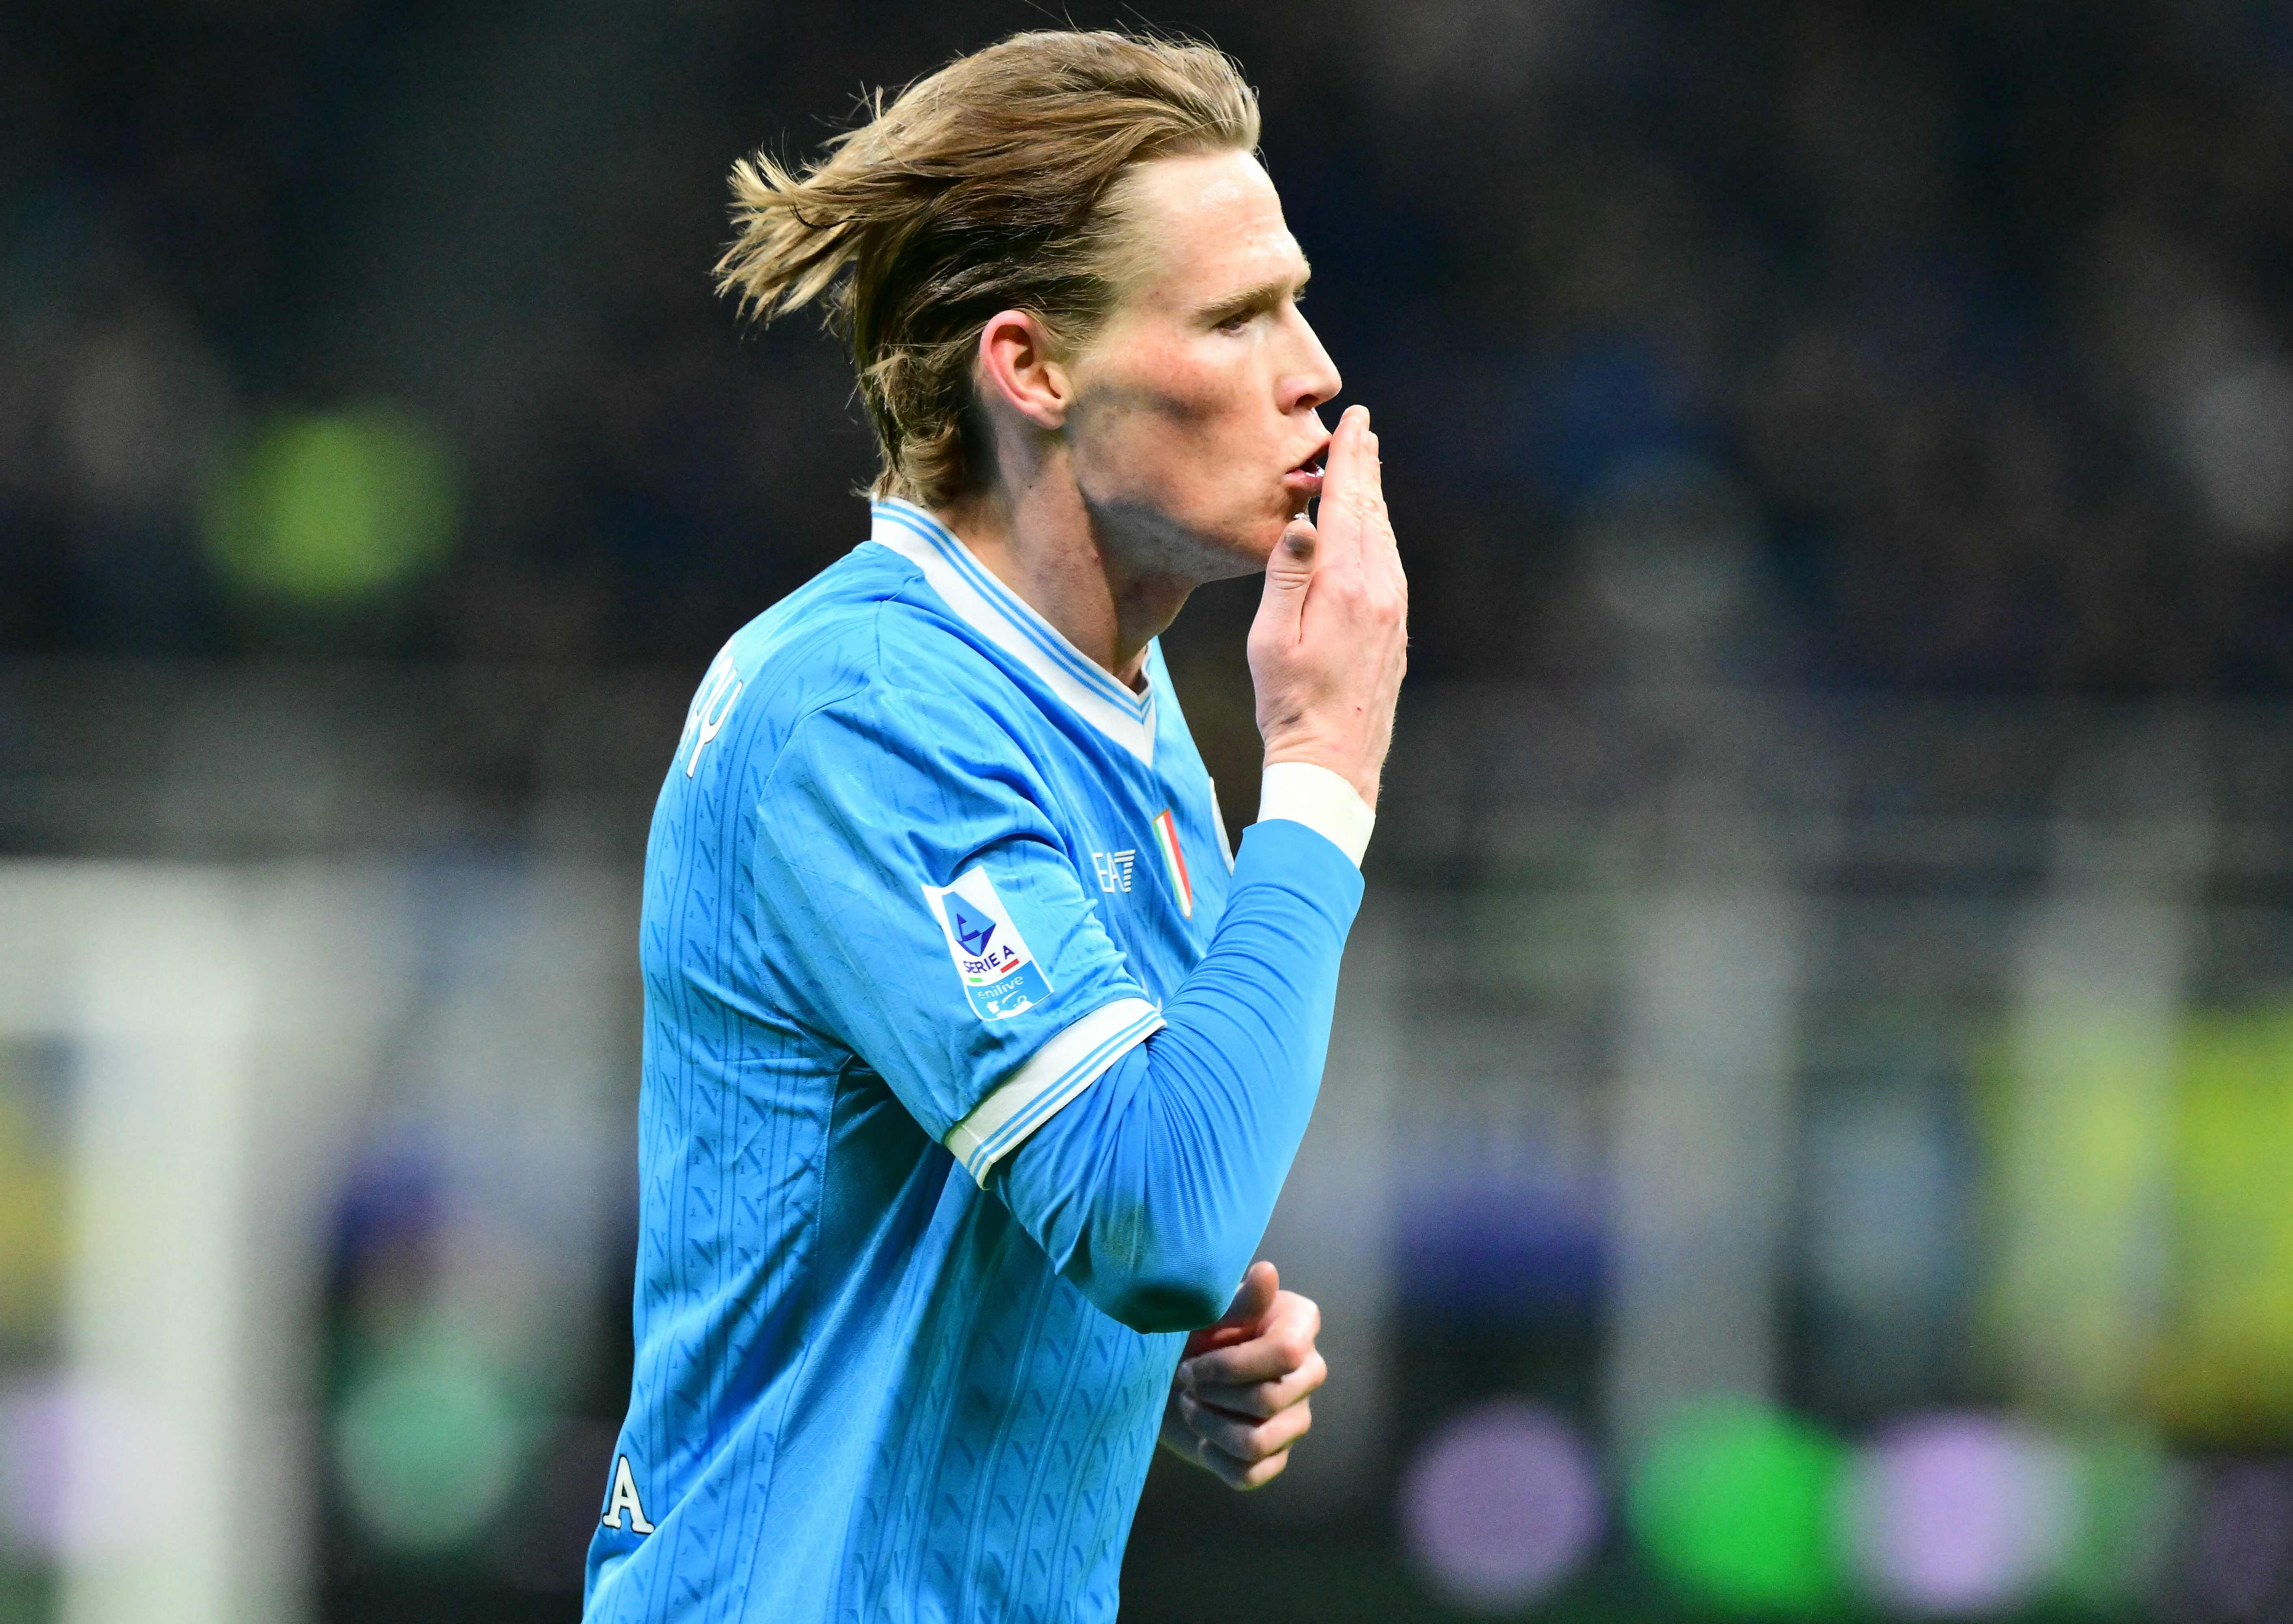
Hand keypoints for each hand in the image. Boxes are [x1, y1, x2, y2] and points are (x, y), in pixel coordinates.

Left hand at [1157, 1261, 1325, 1490]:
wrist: (1171, 1372)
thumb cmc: (1194, 1331)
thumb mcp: (1208, 1312)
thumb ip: (1239, 1301)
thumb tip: (1266, 1272)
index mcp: (1300, 1327)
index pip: (1287, 1354)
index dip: (1232, 1364)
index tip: (1193, 1360)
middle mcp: (1308, 1373)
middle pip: (1268, 1399)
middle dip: (1212, 1393)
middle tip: (1185, 1380)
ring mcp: (1295, 1418)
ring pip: (1256, 1441)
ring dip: (1208, 1425)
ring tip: (1189, 1404)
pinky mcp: (1275, 1456)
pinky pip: (1250, 1474)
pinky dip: (1214, 1457)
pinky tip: (1201, 1437)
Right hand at [1247, 404, 1407, 808]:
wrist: (1333, 762)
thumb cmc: (1290, 703)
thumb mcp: (1271, 639)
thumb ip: (1287, 576)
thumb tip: (1304, 520)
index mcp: (1345, 587)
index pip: (1348, 506)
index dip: (1349, 460)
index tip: (1354, 423)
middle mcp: (1379, 592)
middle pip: (1372, 514)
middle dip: (1366, 468)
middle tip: (1363, 429)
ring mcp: (1393, 612)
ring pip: (1383, 539)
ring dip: (1373, 500)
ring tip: (1367, 468)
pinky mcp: (1395, 631)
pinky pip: (1389, 566)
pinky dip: (1378, 535)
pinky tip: (1371, 532)